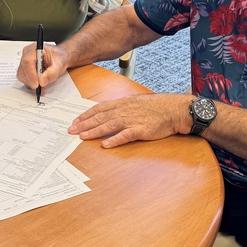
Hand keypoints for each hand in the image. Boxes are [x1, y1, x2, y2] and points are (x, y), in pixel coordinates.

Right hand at [17, 42, 69, 90]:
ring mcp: (25, 61)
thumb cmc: (59, 57)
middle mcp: (28, 53)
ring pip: (21, 74)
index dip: (31, 74)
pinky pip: (23, 77)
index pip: (27, 61)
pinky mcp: (25, 68)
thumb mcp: (59, 65)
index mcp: (36, 48)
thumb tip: (42, 81)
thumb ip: (52, 73)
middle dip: (31, 81)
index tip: (37, 84)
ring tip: (41, 86)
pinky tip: (38, 84)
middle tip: (41, 88)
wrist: (60, 57)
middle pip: (23, 69)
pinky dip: (30, 83)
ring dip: (30, 83)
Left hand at [69, 94, 190, 147]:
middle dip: (84, 124)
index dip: (86, 115)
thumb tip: (110, 112)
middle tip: (71, 130)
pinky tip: (105, 145)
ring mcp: (133, 120)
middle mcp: (125, 110)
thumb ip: (123, 107)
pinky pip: (126, 135)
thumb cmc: (157, 106)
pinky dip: (114, 140)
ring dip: (94, 131)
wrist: (175, 109)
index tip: (75, 121)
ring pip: (109, 125)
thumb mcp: (137, 102)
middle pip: (100, 117)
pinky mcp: (141, 130)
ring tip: (82, 137)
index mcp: (123, 103)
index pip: (99, 108)